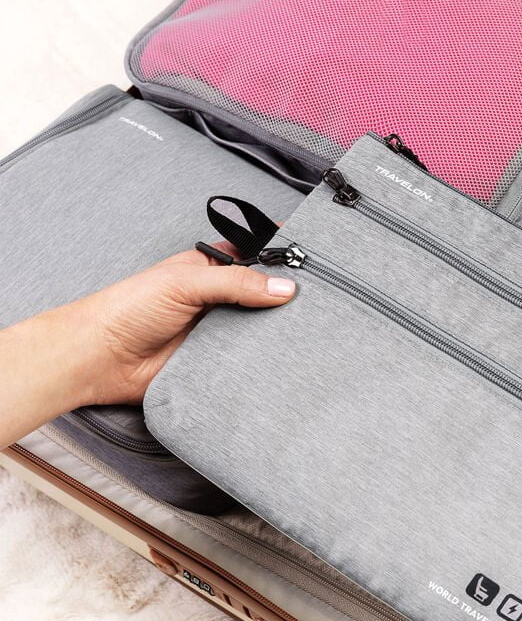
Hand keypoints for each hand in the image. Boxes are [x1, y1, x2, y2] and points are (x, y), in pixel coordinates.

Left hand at [0, 244, 294, 448]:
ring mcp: (219, 332)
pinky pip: (247, 361)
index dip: (284, 257)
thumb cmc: (129, 308)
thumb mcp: (186, 282)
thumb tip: (285, 287)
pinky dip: (262, 362)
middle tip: (322, 300)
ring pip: (260, 330)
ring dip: (277, 332)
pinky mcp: (216, 363)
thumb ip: (236, 282)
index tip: (315, 260)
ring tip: (312, 330)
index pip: (257, 257)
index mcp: (213, 269)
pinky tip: (283, 360)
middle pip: (265, 296)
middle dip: (288, 298)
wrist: (99, 359)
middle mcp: (220, 300)